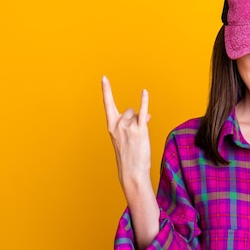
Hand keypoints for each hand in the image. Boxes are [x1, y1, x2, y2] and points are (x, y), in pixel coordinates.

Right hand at [102, 76, 151, 190]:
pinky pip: (142, 112)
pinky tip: (145, 92)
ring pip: (138, 114)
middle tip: (134, 135)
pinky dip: (144, 101)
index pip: (108, 104)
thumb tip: (146, 113)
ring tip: (139, 138)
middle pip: (130, 110)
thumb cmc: (129, 156)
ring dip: (142, 123)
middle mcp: (118, 124)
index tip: (104, 77)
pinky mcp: (140, 131)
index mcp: (111, 125)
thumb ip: (132, 123)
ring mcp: (128, 127)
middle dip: (135, 119)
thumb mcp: (126, 137)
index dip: (106, 90)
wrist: (132, 172)